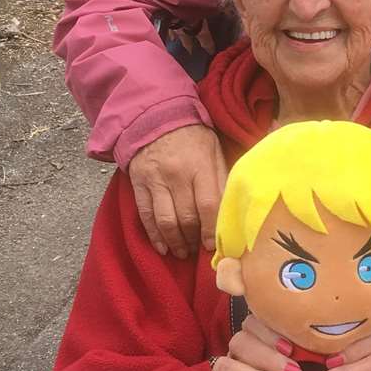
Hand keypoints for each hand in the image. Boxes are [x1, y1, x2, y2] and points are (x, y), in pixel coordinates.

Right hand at [127, 124, 226, 258]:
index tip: (215, 246)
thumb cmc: (193, 137)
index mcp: (200, 165)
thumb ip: (222, 178)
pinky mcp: (138, 184)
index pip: (208, 205)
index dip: (211, 230)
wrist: (156, 118)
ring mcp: (155, 180)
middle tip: (200, 250)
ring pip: (165, 221)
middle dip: (194, 239)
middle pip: (186, 217)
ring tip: (183, 252)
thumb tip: (232, 208)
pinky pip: (146, 216)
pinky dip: (155, 236)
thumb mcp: (215, 150)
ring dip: (176, 242)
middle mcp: (177, 174)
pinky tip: (163, 247)